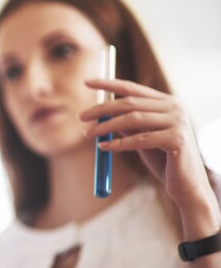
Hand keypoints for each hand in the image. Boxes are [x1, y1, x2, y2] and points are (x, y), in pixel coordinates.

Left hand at [80, 78, 212, 208]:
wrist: (186, 185)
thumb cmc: (162, 159)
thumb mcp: (141, 135)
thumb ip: (125, 122)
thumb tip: (99, 111)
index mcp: (167, 102)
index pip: (132, 87)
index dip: (108, 84)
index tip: (86, 82)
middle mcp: (175, 107)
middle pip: (129, 102)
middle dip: (102, 108)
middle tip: (81, 117)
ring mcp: (178, 122)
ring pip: (132, 119)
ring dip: (106, 126)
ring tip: (88, 133)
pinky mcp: (177, 139)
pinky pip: (139, 139)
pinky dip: (118, 144)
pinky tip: (103, 147)